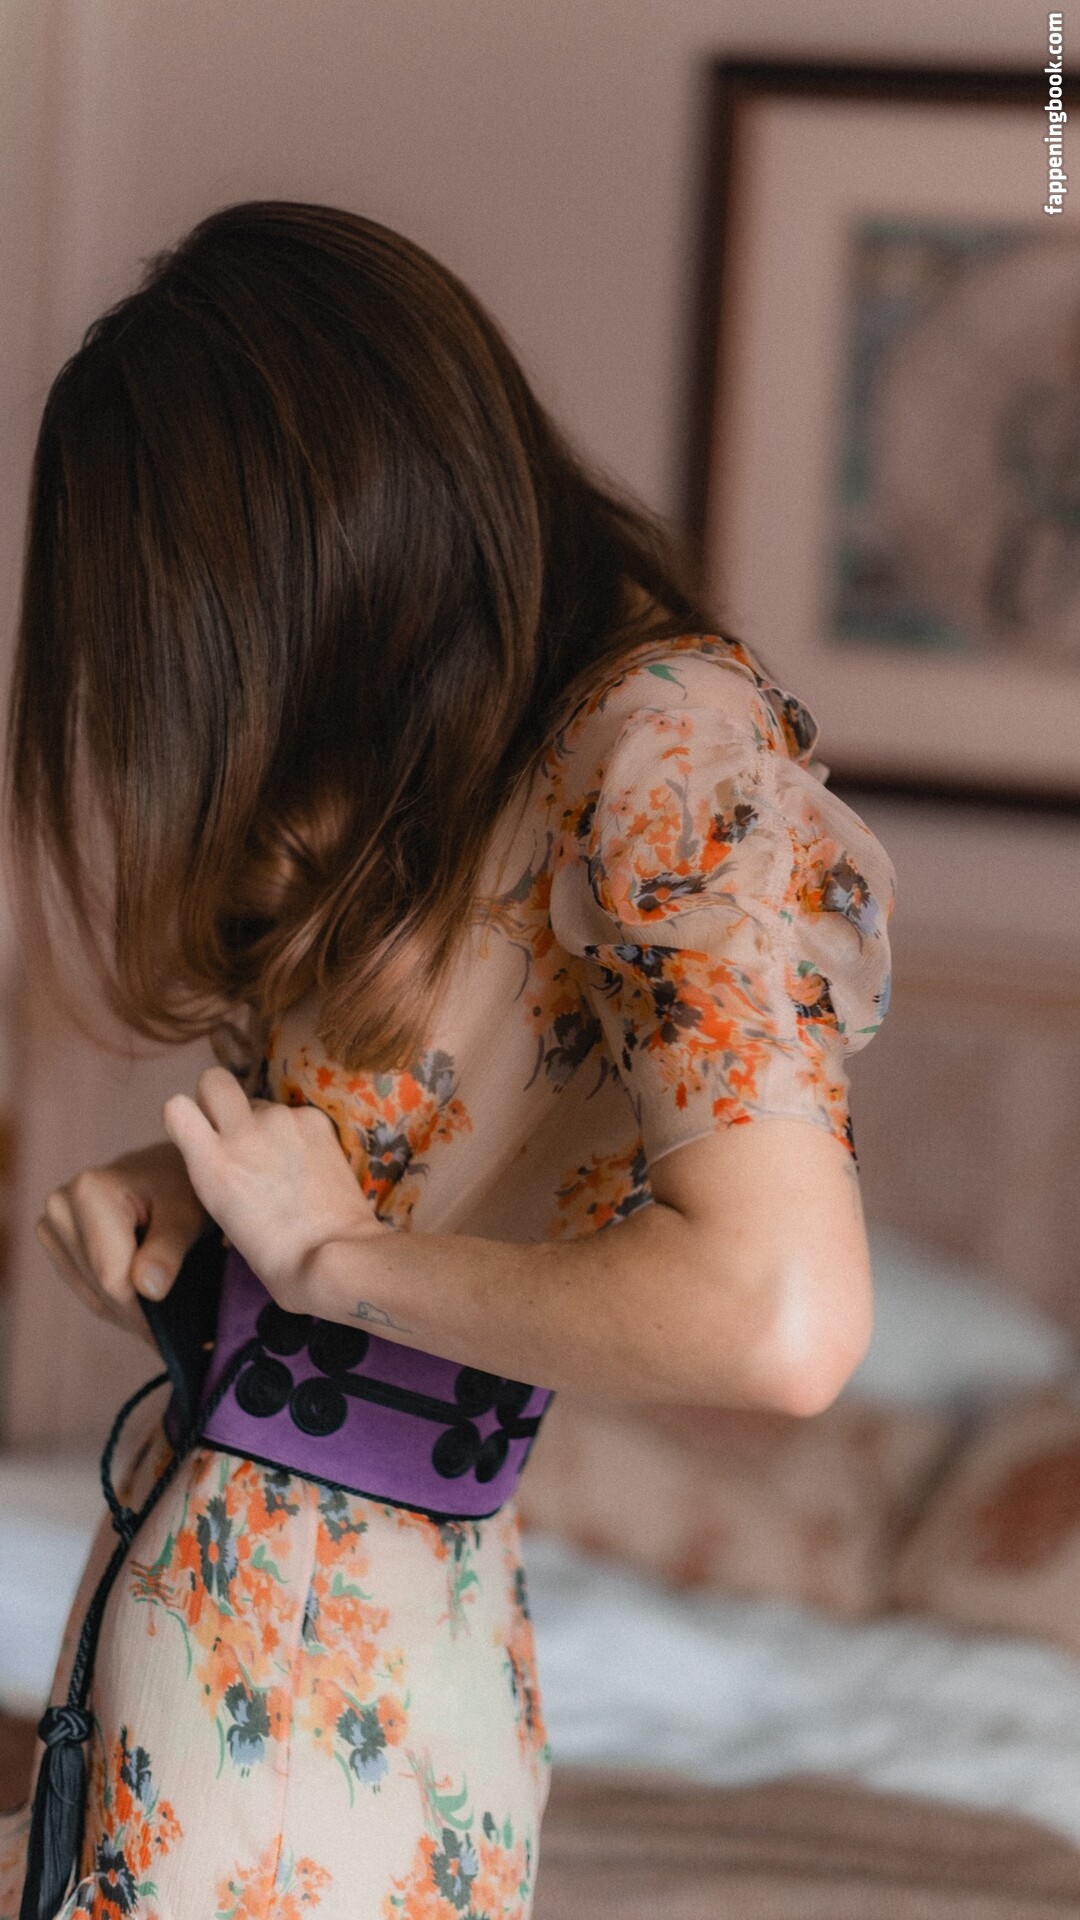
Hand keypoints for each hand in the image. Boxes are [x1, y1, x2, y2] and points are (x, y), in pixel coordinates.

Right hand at [36, 1139, 210, 1345]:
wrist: (171, 1168)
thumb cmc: (186, 1185)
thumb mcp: (189, 1212)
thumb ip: (170, 1248)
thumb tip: (149, 1288)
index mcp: (90, 1192)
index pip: (111, 1275)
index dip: (141, 1312)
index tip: (168, 1340)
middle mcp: (61, 1204)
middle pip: (98, 1286)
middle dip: (135, 1314)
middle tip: (169, 1338)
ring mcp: (53, 1221)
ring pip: (88, 1291)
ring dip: (124, 1310)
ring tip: (159, 1321)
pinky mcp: (56, 1237)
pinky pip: (83, 1285)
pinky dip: (113, 1299)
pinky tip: (141, 1303)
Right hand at [162, 1067, 386, 1305]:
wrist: (336, 1257)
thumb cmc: (277, 1259)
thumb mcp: (225, 1219)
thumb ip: (220, 1178)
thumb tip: (231, 1163)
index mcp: (211, 1165)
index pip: (176, 1107)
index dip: (186, 1118)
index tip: (198, 1135)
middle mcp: (242, 1133)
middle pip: (214, 1080)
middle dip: (219, 1098)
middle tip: (235, 1132)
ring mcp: (281, 1121)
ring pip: (261, 1103)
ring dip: (265, 1123)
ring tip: (284, 1164)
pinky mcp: (316, 1120)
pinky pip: (295, 1115)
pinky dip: (298, 1133)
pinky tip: (311, 1165)